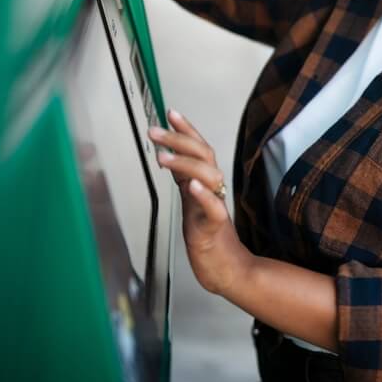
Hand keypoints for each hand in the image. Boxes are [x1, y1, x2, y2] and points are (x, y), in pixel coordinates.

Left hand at [149, 110, 246, 295]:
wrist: (227, 269)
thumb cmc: (209, 236)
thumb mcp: (192, 201)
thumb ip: (185, 179)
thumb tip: (170, 155)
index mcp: (205, 183)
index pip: (200, 148)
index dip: (186, 128)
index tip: (170, 112)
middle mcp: (213, 190)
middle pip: (203, 155)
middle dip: (179, 139)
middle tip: (154, 131)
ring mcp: (215, 207)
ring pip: (209, 176)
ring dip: (186, 163)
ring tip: (163, 157)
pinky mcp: (215, 228)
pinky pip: (214, 208)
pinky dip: (203, 195)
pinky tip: (191, 186)